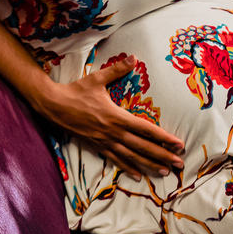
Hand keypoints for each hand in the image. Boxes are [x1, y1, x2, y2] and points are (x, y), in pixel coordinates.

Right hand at [37, 55, 184, 180]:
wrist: (53, 106)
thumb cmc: (76, 92)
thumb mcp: (96, 79)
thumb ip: (117, 70)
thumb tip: (133, 57)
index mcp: (116, 116)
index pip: (146, 129)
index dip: (163, 137)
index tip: (178, 144)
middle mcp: (113, 132)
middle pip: (143, 147)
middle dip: (162, 155)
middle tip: (179, 163)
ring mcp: (105, 141)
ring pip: (131, 156)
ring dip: (149, 165)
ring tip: (164, 172)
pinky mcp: (97, 146)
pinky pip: (115, 159)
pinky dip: (127, 168)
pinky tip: (138, 176)